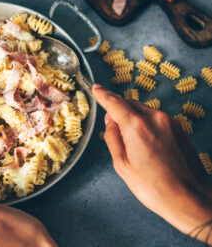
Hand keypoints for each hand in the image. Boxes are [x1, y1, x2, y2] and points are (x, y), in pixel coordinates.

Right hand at [92, 84, 211, 243]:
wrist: (191, 198)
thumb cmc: (154, 187)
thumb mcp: (122, 165)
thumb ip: (112, 138)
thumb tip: (110, 121)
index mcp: (136, 126)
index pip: (114, 102)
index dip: (103, 95)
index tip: (96, 88)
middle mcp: (154, 118)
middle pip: (129, 104)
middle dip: (120, 111)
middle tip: (116, 130)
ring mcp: (169, 121)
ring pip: (144, 110)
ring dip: (135, 119)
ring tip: (136, 145)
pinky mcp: (179, 127)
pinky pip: (157, 118)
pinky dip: (148, 124)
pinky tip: (150, 145)